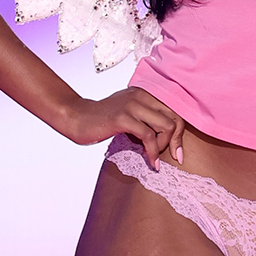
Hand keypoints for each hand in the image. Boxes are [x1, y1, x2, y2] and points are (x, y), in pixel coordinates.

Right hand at [60, 88, 186, 166]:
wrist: (76, 117)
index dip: (180, 133)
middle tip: (173, 158)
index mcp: (145, 93)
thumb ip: (146, 118)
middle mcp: (142, 95)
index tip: (177, 152)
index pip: (175, 111)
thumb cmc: (102, 120)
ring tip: (153, 158)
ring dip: (163, 147)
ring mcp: (133, 105)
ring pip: (166, 126)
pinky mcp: (123, 118)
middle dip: (176, 142)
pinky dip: (152, 152)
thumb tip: (168, 136)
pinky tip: (150, 162)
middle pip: (175, 118)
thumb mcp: (128, 113)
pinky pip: (149, 136)